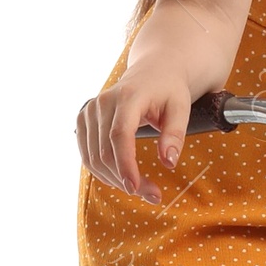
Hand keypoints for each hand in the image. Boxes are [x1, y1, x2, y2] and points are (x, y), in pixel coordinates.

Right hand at [76, 61, 193, 201]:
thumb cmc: (169, 90)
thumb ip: (175, 135)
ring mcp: (89, 111)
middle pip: (105, 152)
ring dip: (114, 180)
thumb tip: (168, 162)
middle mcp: (102, 103)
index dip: (125, 165)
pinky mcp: (84, 120)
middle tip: (153, 195)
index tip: (136, 188)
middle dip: (126, 180)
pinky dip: (103, 172)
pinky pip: (87, 155)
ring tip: (141, 189)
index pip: (119, 136)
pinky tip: (122, 178)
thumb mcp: (181, 109)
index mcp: (127, 97)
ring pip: (93, 158)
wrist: (152, 71)